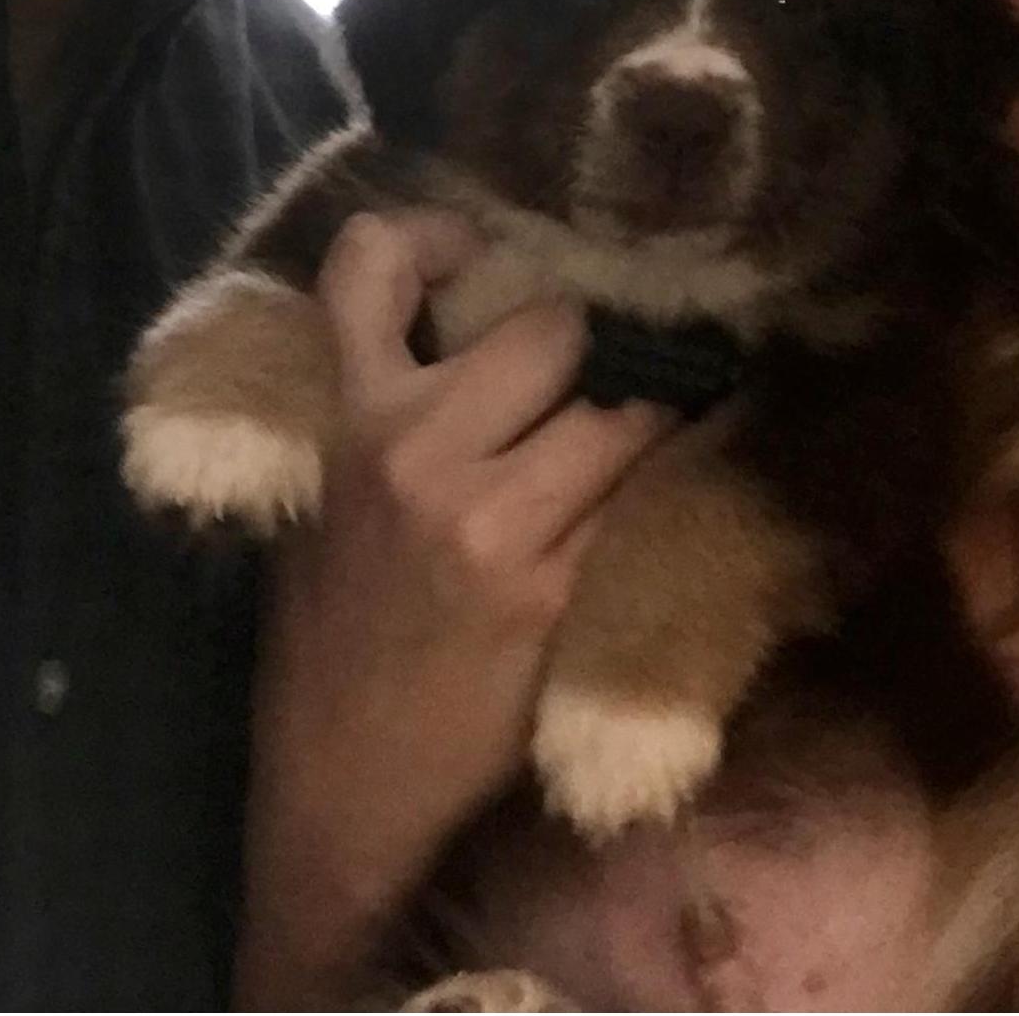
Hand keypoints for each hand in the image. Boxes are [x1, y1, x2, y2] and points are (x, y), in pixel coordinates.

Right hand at [233, 210, 672, 1007]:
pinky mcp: (557, 592)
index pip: (370, 264)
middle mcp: (417, 452)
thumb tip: (463, 314)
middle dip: (593, 340)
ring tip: (667, 420)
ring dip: (655, 415)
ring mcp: (493, 523)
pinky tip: (696, 480)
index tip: (480, 251)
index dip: (435, 231)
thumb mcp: (323, 496)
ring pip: (623, 411)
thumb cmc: (333, 633)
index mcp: (348, 418)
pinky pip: (645, 499)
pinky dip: (676, 484)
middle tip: (617, 357)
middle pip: (554, 327)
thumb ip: (378, 402)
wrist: (342, 787)